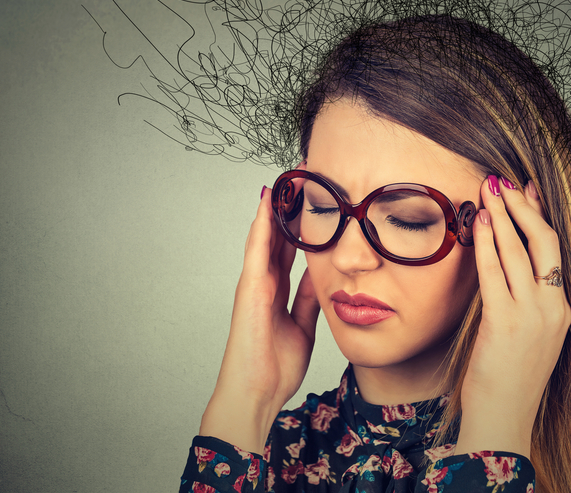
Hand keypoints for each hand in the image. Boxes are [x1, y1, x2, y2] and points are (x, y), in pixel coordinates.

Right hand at [199, 181, 319, 452]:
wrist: (256, 395)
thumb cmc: (275, 366)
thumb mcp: (303, 324)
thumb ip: (309, 298)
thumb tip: (321, 274)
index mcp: (277, 289)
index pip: (291, 246)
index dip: (302, 222)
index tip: (316, 198)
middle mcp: (264, 280)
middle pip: (278, 234)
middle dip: (290, 205)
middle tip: (302, 175)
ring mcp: (254, 282)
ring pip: (265, 234)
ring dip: (276, 205)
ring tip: (287, 175)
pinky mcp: (249, 288)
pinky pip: (256, 249)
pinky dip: (261, 224)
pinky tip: (268, 201)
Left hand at [454, 175, 570, 458]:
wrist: (503, 421)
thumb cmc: (508, 379)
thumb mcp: (526, 335)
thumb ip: (522, 300)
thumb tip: (504, 263)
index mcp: (561, 310)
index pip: (553, 251)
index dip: (539, 216)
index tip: (527, 190)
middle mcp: (553, 308)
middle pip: (545, 242)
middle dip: (523, 207)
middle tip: (504, 180)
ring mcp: (532, 316)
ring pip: (520, 251)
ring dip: (503, 215)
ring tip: (489, 188)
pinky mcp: (505, 323)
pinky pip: (495, 272)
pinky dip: (487, 241)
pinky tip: (479, 220)